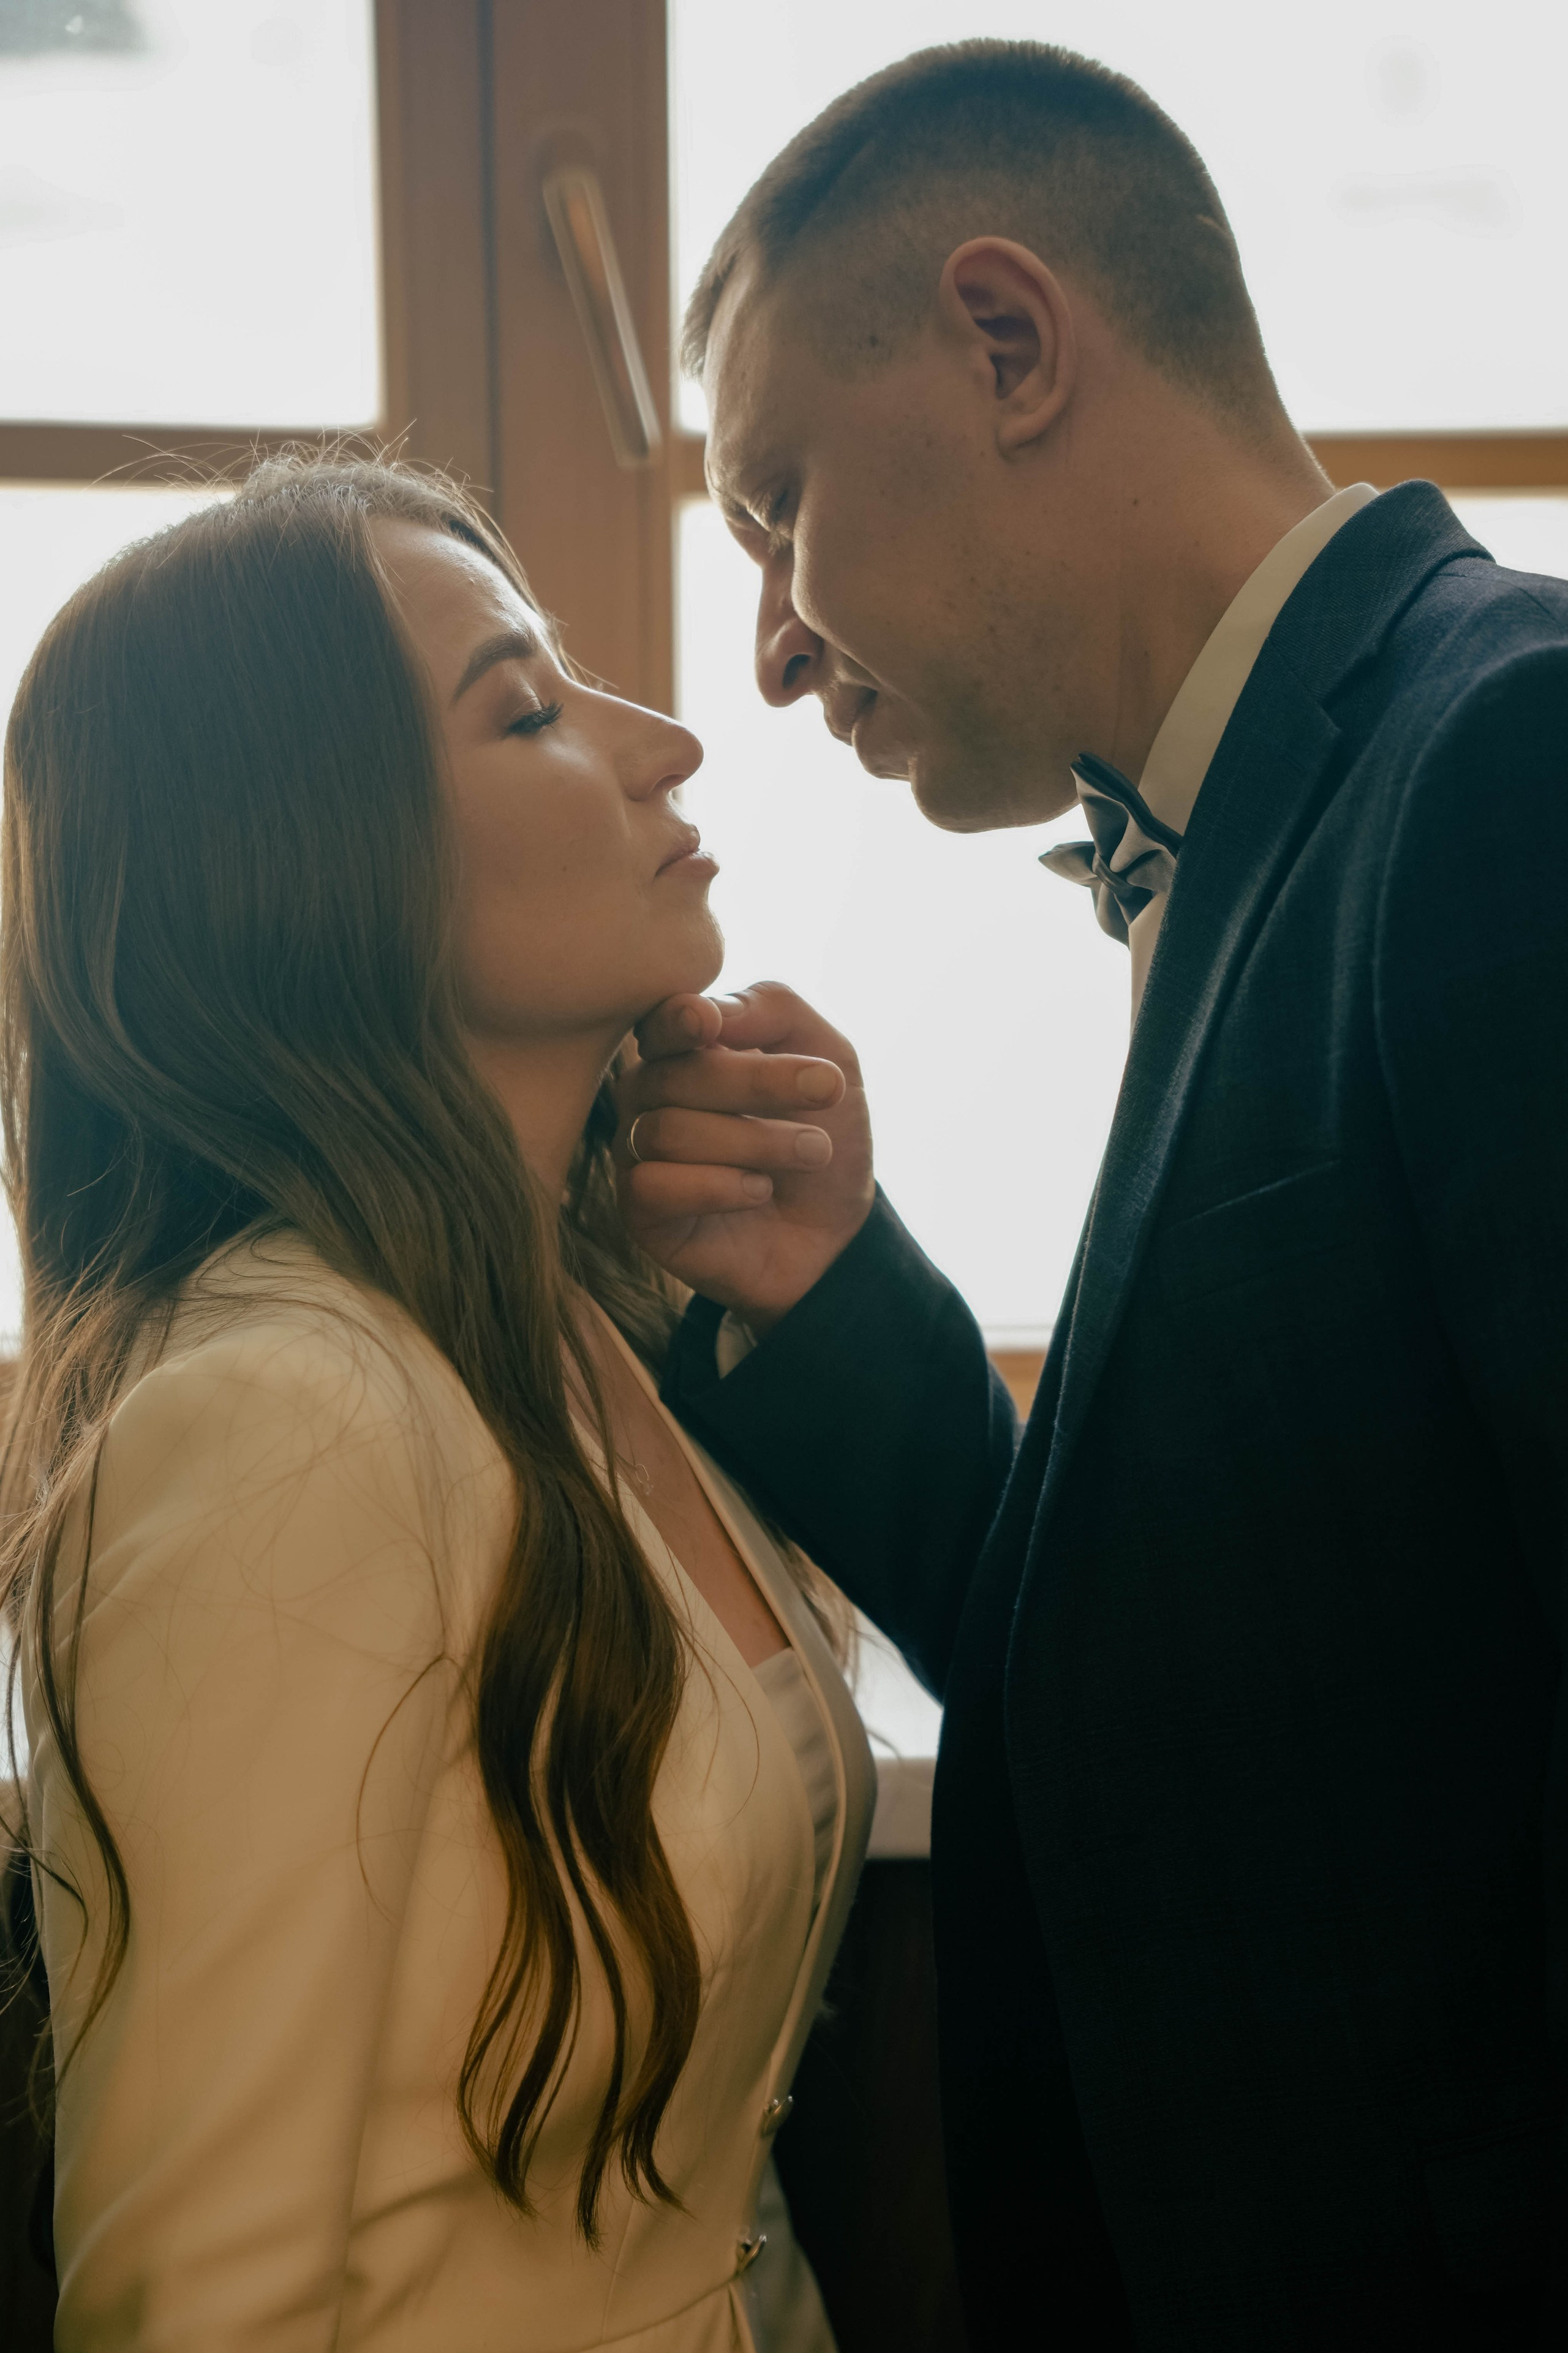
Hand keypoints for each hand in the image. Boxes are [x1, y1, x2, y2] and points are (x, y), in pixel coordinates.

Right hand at [614, 981, 874, 1329]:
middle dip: (758, 1082)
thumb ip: (775, 1009)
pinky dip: (717, 1186)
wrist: (834, 1231)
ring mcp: (637, 1152)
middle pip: (675, 1075)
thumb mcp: (828, 1057)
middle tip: (826, 1092)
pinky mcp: (639, 1211)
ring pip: (668, 1131)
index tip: (709, 1024)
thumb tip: (709, 1010)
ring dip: (754, 1140)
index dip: (678, 1021)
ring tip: (814, 1151)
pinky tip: (760, 1190)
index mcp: (685, 1048)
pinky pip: (653, 1186)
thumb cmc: (822, 1133)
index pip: (660, 1023)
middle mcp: (649, 1095)